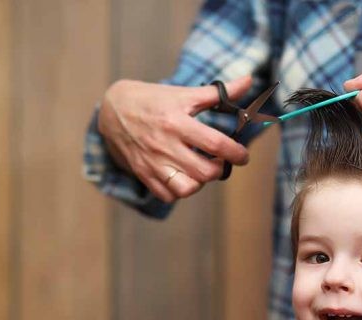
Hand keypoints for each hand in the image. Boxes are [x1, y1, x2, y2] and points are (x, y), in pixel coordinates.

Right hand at [98, 76, 251, 202]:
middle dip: (220, 170)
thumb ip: (218, 92)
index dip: (235, 153)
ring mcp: (153, 162)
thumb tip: (249, 80)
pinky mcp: (143, 174)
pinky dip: (180, 191)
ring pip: (186, 189)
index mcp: (177, 122)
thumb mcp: (184, 93)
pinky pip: (167, 196)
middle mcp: (164, 145)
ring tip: (202, 171)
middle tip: (221, 161)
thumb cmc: (154, 100)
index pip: (215, 144)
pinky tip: (184, 177)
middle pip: (204, 172)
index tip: (242, 156)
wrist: (113, 108)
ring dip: (200, 183)